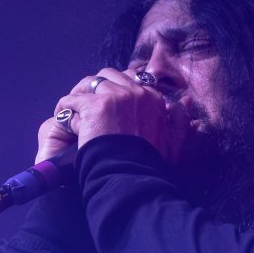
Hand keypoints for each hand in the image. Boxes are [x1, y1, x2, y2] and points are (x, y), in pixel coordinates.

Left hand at [36, 68, 194, 163]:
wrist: (132, 177)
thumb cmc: (151, 164)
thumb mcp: (174, 143)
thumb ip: (181, 121)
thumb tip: (187, 102)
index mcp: (153, 98)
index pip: (130, 78)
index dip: (115, 89)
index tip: (107, 103)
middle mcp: (135, 92)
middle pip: (108, 75)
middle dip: (96, 88)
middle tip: (87, 105)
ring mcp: (114, 97)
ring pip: (88, 83)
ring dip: (80, 96)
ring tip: (74, 112)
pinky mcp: (94, 106)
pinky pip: (72, 101)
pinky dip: (66, 111)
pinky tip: (66, 123)